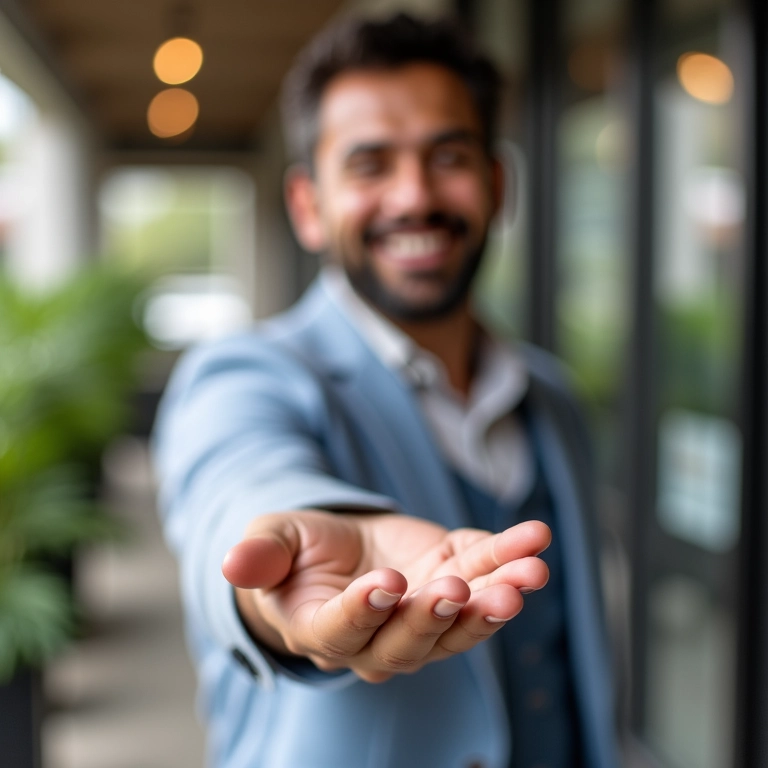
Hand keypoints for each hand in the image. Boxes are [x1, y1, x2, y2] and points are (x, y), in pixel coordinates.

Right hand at [222, 510, 549, 682]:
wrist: (340, 551)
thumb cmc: (297, 555)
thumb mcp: (272, 542)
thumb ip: (258, 555)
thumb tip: (231, 564)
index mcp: (326, 629)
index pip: (346, 630)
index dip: (365, 610)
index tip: (384, 581)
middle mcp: (381, 637)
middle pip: (411, 640)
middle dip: (437, 615)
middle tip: (456, 587)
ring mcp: (425, 614)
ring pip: (462, 622)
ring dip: (496, 600)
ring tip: (526, 576)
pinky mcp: (456, 582)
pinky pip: (487, 576)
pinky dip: (512, 559)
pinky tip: (536, 539)